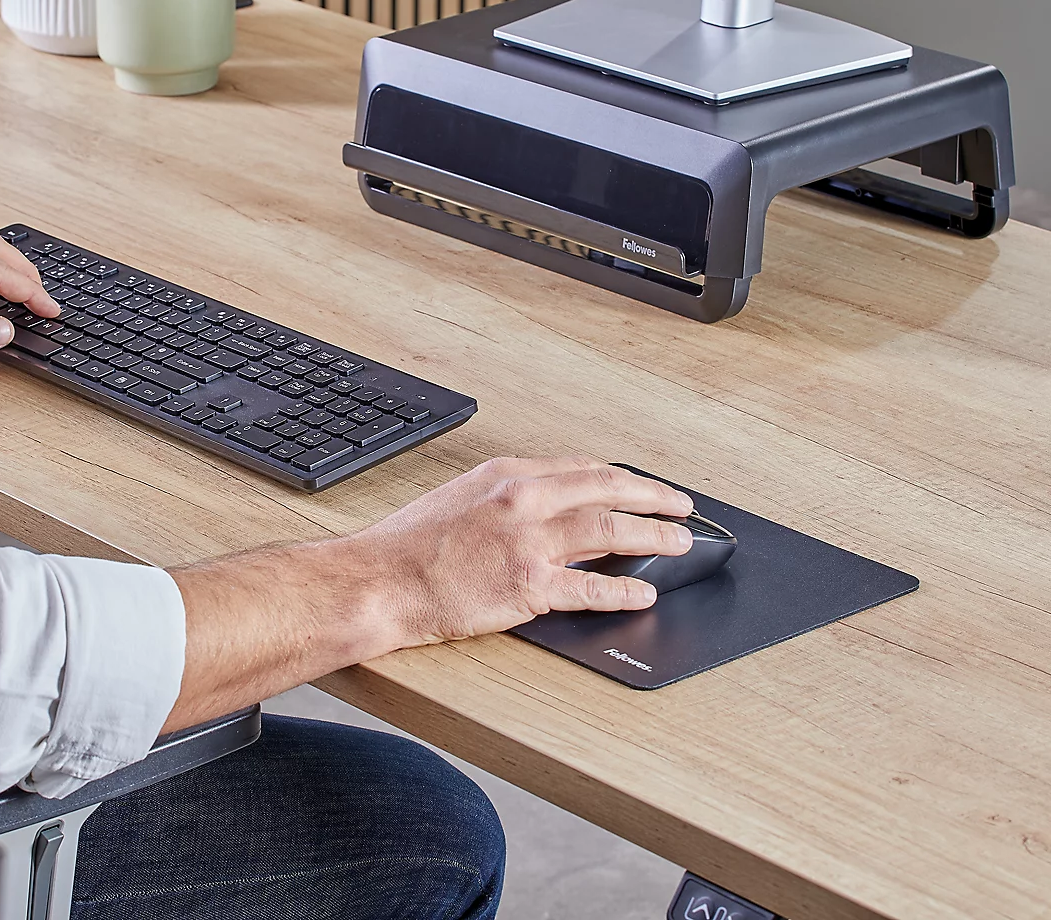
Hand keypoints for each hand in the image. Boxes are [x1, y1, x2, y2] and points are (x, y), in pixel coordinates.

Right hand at [164, 457, 694, 731]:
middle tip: (681, 505)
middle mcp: (523, 499)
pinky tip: (644, 593)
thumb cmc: (410, 544)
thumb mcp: (460, 498)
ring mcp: (528, 542)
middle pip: (606, 489)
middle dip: (652, 495)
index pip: (579, 469)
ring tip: (680, 542)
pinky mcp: (528, 587)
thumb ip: (505, 498)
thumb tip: (542, 506)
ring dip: (653, 535)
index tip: (637, 484)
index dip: (617, 478)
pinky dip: (623, 589)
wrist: (379, 579)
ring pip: (610, 530)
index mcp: (507, 475)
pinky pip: (591, 586)